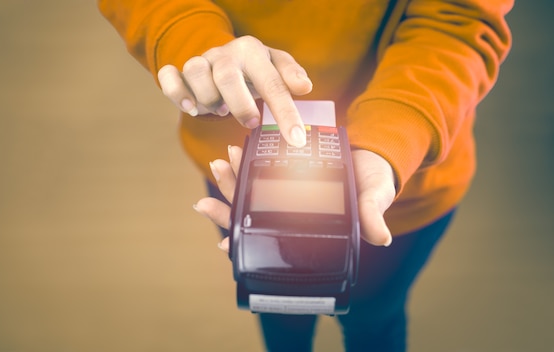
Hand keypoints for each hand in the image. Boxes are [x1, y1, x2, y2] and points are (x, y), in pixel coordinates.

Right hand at [157, 36, 312, 146]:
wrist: (224, 58)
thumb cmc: (254, 69)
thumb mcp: (276, 67)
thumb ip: (290, 75)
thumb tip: (305, 86)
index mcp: (253, 51)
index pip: (272, 82)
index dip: (285, 112)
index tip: (295, 139)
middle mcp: (225, 54)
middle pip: (228, 77)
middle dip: (240, 105)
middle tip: (252, 122)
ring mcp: (200, 62)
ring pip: (196, 74)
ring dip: (209, 99)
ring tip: (221, 110)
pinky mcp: (180, 72)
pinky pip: (169, 76)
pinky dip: (176, 92)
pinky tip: (191, 108)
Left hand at [194, 146, 395, 252]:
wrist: (373, 154)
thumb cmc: (373, 182)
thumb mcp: (374, 198)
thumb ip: (371, 216)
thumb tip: (380, 238)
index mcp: (306, 226)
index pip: (270, 240)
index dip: (247, 245)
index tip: (224, 243)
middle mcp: (290, 212)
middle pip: (250, 215)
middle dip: (226, 209)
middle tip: (206, 203)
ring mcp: (284, 191)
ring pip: (249, 191)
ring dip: (231, 181)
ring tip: (218, 164)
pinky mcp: (283, 170)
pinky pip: (258, 168)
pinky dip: (245, 162)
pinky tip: (234, 152)